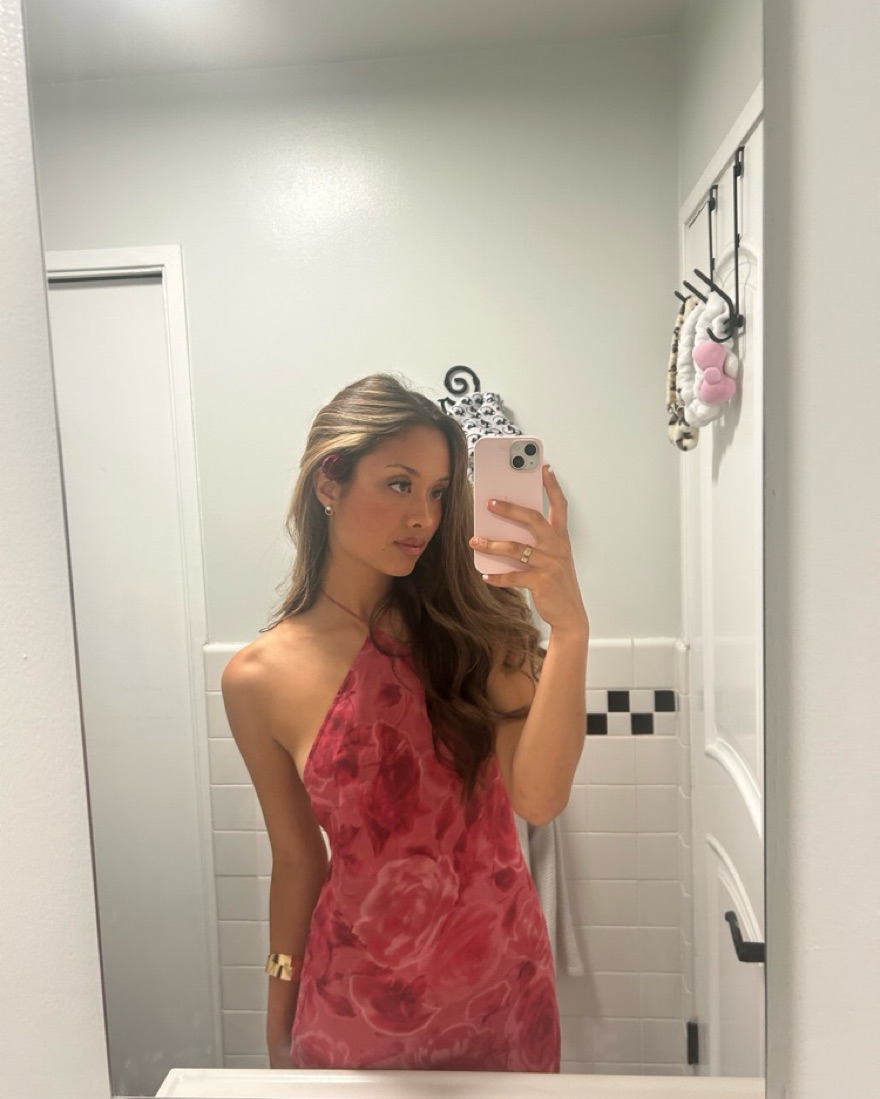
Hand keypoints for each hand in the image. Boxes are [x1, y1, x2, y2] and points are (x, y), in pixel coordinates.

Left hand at [469, 465, 587, 636]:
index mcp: (561, 537)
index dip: (551, 486)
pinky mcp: (541, 581)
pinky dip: (497, 576)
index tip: (543, 468)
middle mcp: (557, 546)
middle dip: (509, 508)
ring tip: (474, 541)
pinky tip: (485, 575)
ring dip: (492, 545)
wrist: (570, 613)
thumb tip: (506, 528)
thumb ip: (537, 541)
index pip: (559, 505)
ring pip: (516, 548)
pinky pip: (513, 576)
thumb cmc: (557, 581)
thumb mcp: (553, 557)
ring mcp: (550, 563)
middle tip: (489, 503)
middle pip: (532, 519)